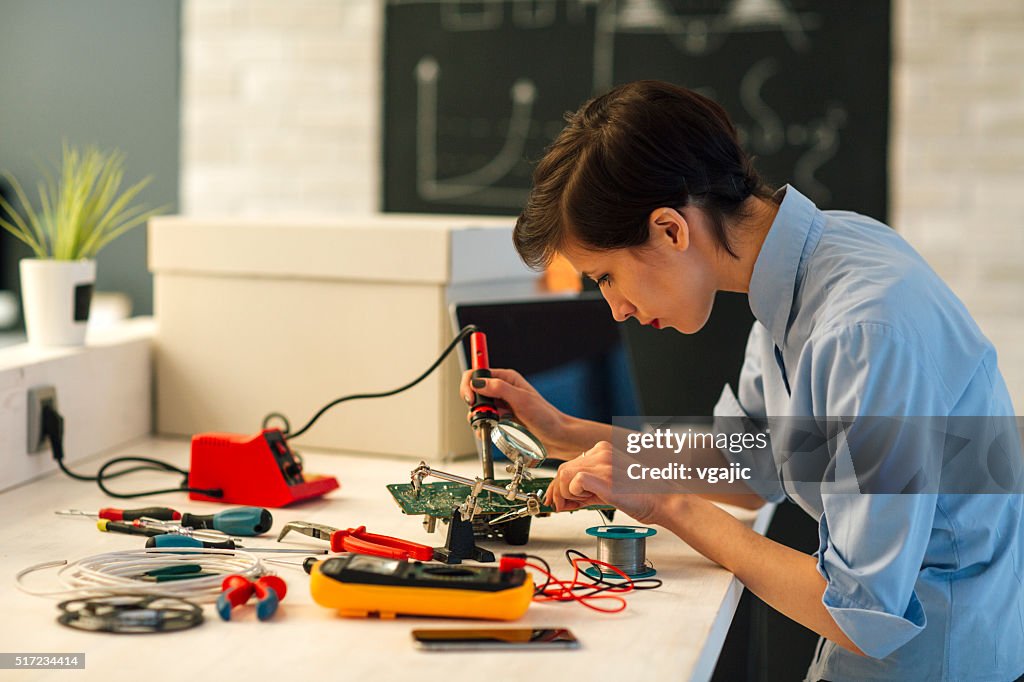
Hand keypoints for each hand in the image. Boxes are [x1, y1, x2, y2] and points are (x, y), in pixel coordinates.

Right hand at [460, 368, 573, 456]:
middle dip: (474, 404)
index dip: (470, 382)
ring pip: (477, 409)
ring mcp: (500, 406)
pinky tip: (493, 430)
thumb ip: (500, 388)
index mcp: (507, 379)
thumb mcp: (522, 400)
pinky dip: (483, 428)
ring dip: (479, 418)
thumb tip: (478, 383)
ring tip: (493, 423)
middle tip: (485, 413)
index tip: (470, 396)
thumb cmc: (547, 417)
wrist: (556, 437)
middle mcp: (502, 390)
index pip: (478, 372)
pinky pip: (483, 422)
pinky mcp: (500, 420)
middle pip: (474, 391)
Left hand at [543, 441, 661, 524]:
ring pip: (564, 474)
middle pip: (563, 469)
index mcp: (603, 451)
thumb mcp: (609, 488)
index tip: (557, 498)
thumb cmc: (643, 496)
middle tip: (559, 507)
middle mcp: (601, 453)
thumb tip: (566, 499)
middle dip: (557, 491)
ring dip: (566, 494)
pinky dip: (574, 495)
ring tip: (577, 505)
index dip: (559, 485)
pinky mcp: (604, 476)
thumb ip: (587, 490)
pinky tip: (585, 501)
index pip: (569, 465)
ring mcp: (603, 463)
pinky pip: (574, 482)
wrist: (664, 501)